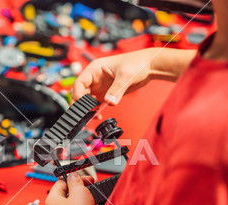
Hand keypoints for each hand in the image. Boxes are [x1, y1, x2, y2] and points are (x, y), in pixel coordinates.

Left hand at [45, 173, 95, 204]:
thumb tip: (73, 176)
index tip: (86, 180)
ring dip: (84, 202)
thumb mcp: (80, 192)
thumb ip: (76, 181)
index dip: (75, 179)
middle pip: (67, 194)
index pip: (61, 182)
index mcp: (52, 199)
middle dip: (81, 191)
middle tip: (90, 190)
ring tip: (93, 203)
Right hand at [73, 48, 196, 104]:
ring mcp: (99, 86)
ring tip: (93, 117)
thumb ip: (117, 90)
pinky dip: (95, 111)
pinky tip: (98, 116)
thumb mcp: (126, 76)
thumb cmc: (137, 63)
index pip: (79, 83)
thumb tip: (109, 102)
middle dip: (81, 105)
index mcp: (94, 69)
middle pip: (80, 93)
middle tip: (86, 115)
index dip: (78, 95)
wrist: (149, 66)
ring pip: (86, 100)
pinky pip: (95, 104)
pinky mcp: (106, 93)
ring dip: (87, 109)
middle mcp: (94, 78)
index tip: (83, 106)